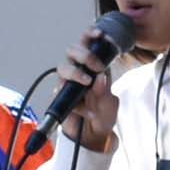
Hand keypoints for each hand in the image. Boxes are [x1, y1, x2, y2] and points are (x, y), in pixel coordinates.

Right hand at [51, 27, 121, 149]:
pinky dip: (74, 99)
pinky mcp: (59, 96)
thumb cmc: (103, 114)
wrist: (93, 135)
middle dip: (84, 54)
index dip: (90, 34)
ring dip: (75, 72)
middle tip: (97, 67)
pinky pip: (60, 90)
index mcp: (94, 66)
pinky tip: (85, 110)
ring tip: (87, 82)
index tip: (100, 34)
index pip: (88, 43)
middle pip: (72, 50)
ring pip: (63, 67)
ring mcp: (67, 82)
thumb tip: (99, 79)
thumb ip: (105, 93)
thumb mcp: (110, 105)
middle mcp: (79, 70)